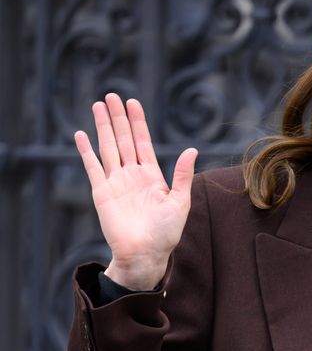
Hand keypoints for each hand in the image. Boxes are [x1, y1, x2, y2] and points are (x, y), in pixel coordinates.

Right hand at [74, 93, 197, 288]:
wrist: (145, 255)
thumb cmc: (166, 234)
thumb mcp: (180, 202)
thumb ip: (182, 175)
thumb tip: (192, 149)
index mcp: (152, 177)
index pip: (143, 142)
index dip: (138, 122)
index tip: (133, 103)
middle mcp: (132, 176)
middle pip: (124, 139)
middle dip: (118, 118)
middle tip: (112, 96)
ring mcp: (116, 183)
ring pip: (108, 148)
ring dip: (103, 127)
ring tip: (98, 105)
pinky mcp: (102, 193)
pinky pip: (93, 167)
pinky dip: (86, 151)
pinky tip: (81, 135)